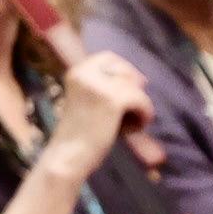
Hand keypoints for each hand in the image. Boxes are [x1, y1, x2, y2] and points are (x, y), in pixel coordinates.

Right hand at [45, 50, 153, 173]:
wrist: (68, 156)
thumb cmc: (78, 133)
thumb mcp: (86, 100)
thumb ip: (104, 86)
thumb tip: (141, 80)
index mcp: (76, 71)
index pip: (108, 57)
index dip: (124, 69)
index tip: (132, 86)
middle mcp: (86, 73)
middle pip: (125, 70)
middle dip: (134, 87)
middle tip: (136, 107)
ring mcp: (100, 85)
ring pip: (136, 88)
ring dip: (140, 105)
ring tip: (130, 123)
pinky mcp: (113, 100)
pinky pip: (142, 101)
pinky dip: (144, 115)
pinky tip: (135, 128)